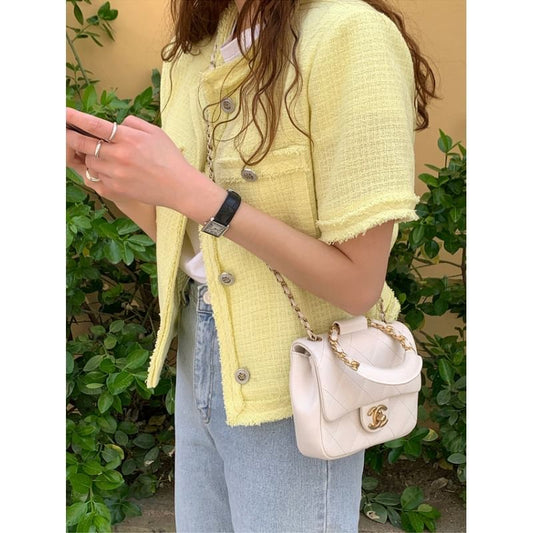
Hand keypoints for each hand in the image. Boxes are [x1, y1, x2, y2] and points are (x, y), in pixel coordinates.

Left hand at [66, 108, 197, 209]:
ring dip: (89, 157)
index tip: (63, 114)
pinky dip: (96, 173)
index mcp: (128, 139)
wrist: (179, 187)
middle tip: (63, 133)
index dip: (75, 118)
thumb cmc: (169, 158)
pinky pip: (95, 179)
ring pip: (89, 162)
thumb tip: (115, 123)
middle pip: (84, 144)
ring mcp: (115, 175)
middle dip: (70, 137)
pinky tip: (104, 170)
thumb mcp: (155, 132)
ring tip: (99, 155)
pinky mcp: (115, 191)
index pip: (94, 125)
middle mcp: (119, 156)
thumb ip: (133, 123)